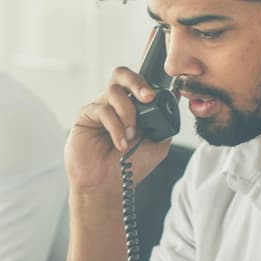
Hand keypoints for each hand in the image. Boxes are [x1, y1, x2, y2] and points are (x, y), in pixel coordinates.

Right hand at [67, 67, 170, 192]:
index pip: (137, 82)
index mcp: (131, 107)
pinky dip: (116, 126)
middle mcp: (114, 104)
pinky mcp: (85, 116)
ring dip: (128, 114)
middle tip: (147, 97)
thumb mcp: (158, 142)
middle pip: (121, 74)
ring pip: (114, 92)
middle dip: (136, 82)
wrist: (108, 186)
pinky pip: (102, 109)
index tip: (156, 97)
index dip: (147, 84)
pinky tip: (120, 143)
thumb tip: (175, 96)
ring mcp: (99, 108)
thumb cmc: (130, 167)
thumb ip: (166, 120)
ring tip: (131, 136)